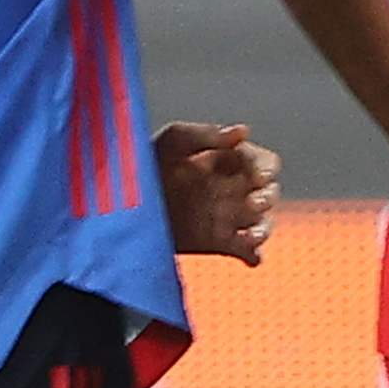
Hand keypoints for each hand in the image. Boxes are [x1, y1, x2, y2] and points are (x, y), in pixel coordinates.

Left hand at [155, 119, 279, 264]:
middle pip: (269, 194)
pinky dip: (253, 255)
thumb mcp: (172, 140)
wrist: (118, 206)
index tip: (259, 176)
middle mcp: (233, 189)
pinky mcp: (220, 243)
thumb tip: (243, 132)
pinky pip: (248, 252)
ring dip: (264, 229)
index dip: (266, 169)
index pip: (264, 163)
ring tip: (251, 236)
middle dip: (267, 198)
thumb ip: (206, 134)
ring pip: (263, 224)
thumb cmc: (143, 164)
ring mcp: (228, 217)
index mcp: (228, 162)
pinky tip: (247, 255)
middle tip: (254, 203)